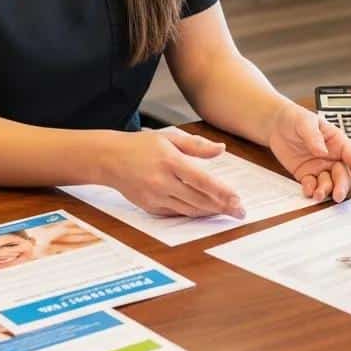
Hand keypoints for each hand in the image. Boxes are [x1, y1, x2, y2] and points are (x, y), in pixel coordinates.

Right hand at [107, 128, 245, 218]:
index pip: (202, 180)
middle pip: (199, 199)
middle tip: (240, 212)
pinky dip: (192, 213)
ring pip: (189, 209)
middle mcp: (163, 181)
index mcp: (170, 161)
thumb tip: (221, 149)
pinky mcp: (150, 207)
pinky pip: (176, 213)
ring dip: (210, 212)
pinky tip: (205, 211)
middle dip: (222, 207)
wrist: (110, 159)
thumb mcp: (170, 137)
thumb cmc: (142, 145)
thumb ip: (197, 145)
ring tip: (227, 212)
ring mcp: (155, 197)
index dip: (222, 192)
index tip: (237, 199)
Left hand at [267, 102, 350, 202]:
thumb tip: (322, 152)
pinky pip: (312, 185)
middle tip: (337, 196)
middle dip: (341, 187)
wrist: (276, 124)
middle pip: (343, 176)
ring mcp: (319, 167)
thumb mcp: (305, 122)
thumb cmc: (295, 118)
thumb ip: (314, 137)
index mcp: (338, 142)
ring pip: (329, 184)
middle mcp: (331, 157)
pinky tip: (307, 190)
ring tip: (318, 194)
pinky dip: (311, 190)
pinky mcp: (306, 174)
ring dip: (326, 191)